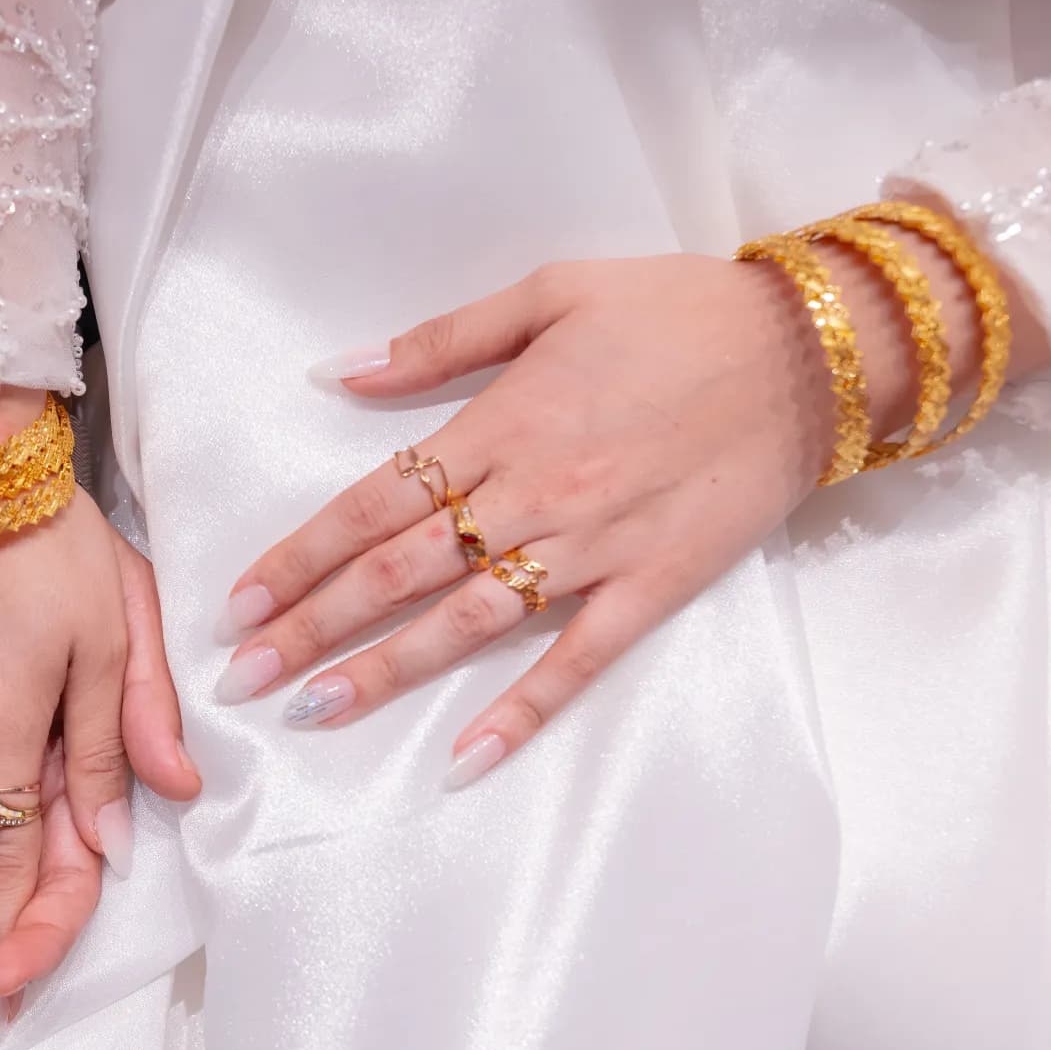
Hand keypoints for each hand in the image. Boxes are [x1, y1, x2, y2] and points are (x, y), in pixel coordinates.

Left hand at [217, 246, 1009, 785]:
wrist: (812, 350)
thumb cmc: (678, 310)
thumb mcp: (553, 291)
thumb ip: (442, 340)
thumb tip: (343, 372)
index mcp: (503, 421)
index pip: (374, 503)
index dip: (301, 556)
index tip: (238, 602)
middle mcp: (534, 491)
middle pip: (401, 572)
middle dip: (313, 626)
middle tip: (241, 677)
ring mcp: (593, 547)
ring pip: (469, 622)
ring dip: (387, 671)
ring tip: (315, 710)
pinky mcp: (652, 586)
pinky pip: (577, 661)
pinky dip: (521, 710)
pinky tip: (463, 758)